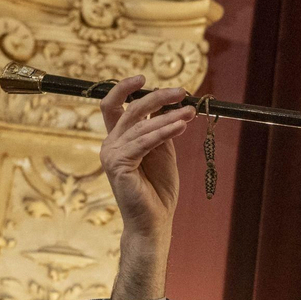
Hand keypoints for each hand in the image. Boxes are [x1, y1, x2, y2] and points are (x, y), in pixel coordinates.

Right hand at [98, 75, 196, 299]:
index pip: (112, 105)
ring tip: (191, 112)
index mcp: (117, 140)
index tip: (144, 77)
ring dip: (169, 116)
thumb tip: (168, 105)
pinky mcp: (120, 166)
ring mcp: (112, 155)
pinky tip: (181, 125)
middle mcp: (110, 144)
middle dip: (157, 97)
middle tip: (182, 92)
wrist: (154, 222)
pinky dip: (164, 131)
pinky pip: (145, 142)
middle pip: (130, 109)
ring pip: (141, 125)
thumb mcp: (162, 152)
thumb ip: (160, 129)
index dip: (125, 88)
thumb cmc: (158, 191)